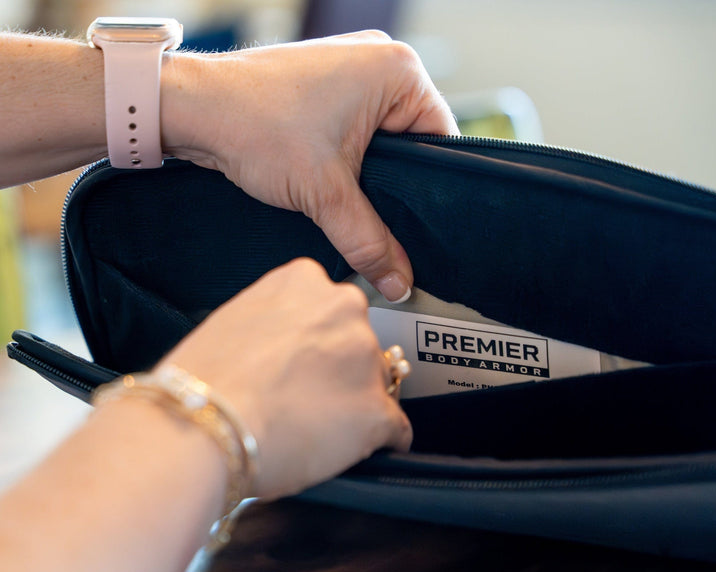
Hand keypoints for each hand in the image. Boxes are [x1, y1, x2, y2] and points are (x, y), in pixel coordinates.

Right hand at [161, 258, 412, 498]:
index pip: (332, 310)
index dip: (320, 344)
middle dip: (342, 371)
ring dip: (356, 405)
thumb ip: (276, 324)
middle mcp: (343, 309)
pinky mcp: (377, 409)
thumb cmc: (204, 383)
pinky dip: (378, 441)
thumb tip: (290, 352)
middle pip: (359, 345)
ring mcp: (365, 358)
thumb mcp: (237, 322)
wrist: (201, 427)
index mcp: (304, 282)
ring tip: (318, 429)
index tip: (309, 363)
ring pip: (378, 385)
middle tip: (310, 398)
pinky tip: (352, 450)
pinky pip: (395, 428)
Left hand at [162, 32, 458, 301]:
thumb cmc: (256, 124)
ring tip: (353, 204)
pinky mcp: (325, 88)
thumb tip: (399, 282)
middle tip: (384, 225)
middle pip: (412, 146)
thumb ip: (369, 242)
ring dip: (368, 178)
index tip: (421, 230)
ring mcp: (351, 72)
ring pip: (381, 144)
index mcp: (399, 71)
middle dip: (396, 188)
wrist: (192, 108)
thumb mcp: (325, 194)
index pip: (441, 143)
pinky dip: (349, 165)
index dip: (431, 192)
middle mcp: (380, 63)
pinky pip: (356, 134)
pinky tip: (335, 188)